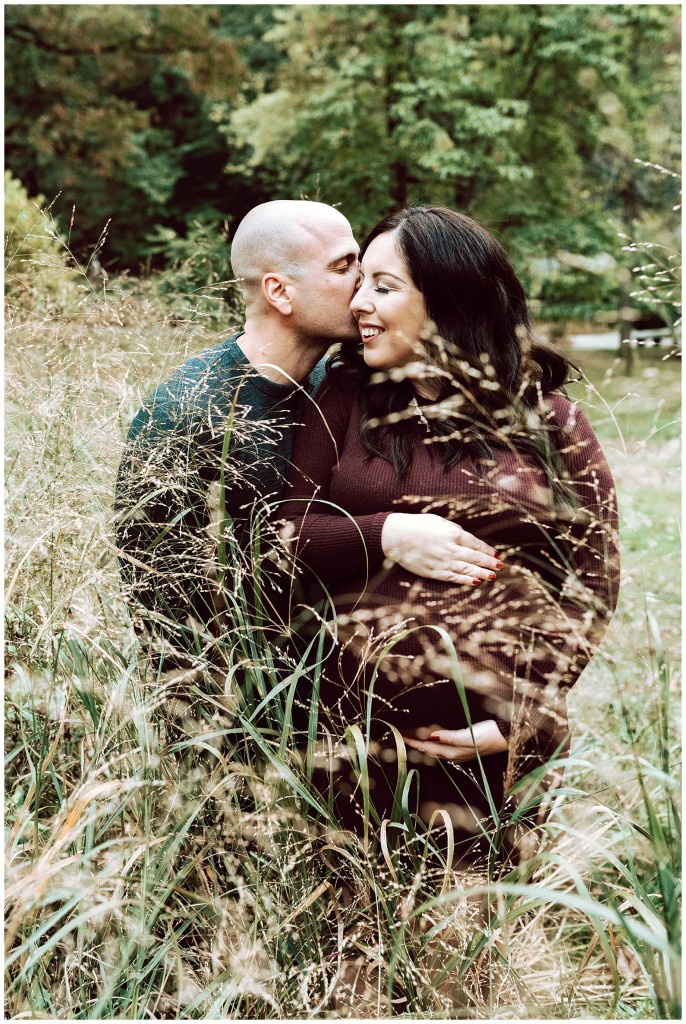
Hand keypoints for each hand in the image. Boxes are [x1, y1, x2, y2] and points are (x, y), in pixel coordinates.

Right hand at [381, 512, 502, 584]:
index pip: (476, 544)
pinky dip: (465, 580)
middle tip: (501, 567)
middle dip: (489, 563)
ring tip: (492, 577)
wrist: (395, 536)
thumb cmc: (417, 526)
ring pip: (466, 570)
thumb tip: (468, 540)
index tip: (496, 555)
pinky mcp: (433, 572)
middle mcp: (450, 548)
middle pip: (474, 558)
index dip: (487, 550)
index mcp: (453, 533)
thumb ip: (455, 530)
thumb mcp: (439, 522)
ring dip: (481, 573)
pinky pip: (453, 577)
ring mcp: (442, 561)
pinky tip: (475, 582)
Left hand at [402, 719, 508, 762]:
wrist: (504, 738)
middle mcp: (453, 754)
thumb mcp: (467, 736)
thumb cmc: (487, 736)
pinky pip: (443, 746)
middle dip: (416, 745)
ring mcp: (458, 752)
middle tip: (403, 736)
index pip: (427, 748)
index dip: (413, 743)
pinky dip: (434, 742)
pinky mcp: (464, 747)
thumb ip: (449, 737)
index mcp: (452, 752)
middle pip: (429, 750)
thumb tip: (431, 736)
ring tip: (413, 738)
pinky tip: (433, 738)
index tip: (401, 737)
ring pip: (435, 749)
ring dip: (424, 744)